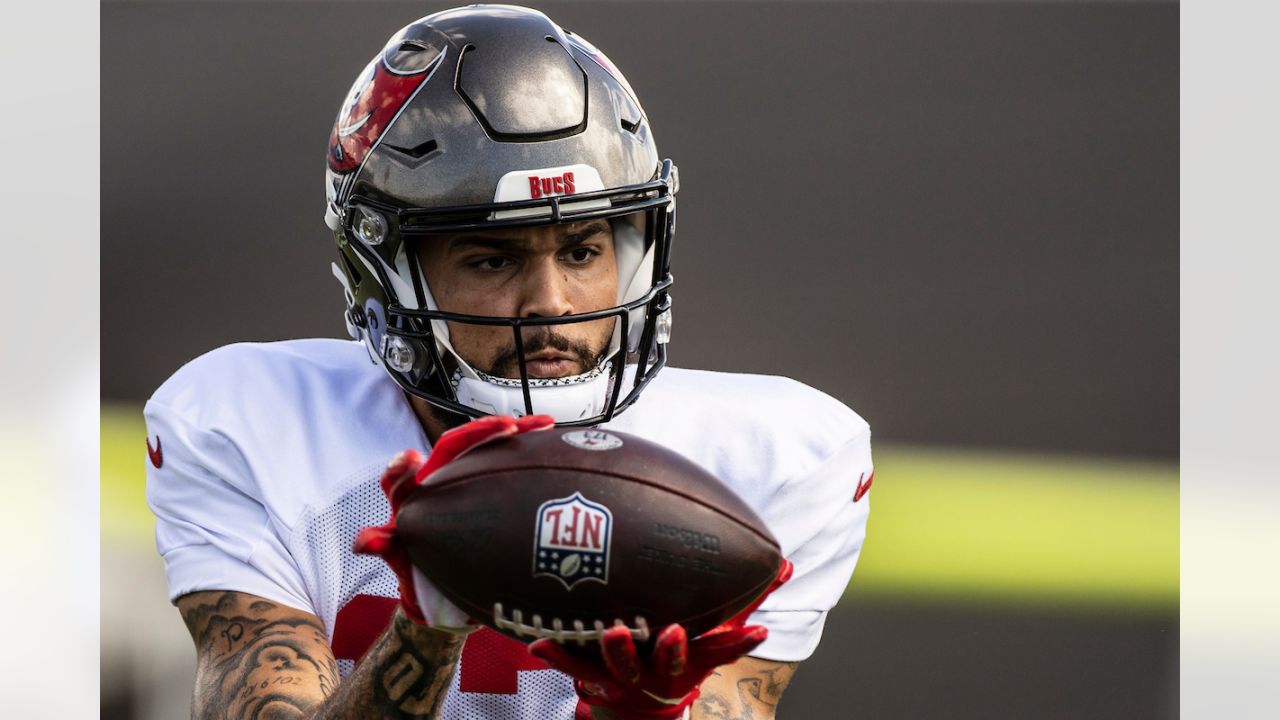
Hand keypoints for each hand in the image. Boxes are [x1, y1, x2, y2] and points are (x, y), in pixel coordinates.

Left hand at [354, 414, 554, 629]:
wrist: (442, 587)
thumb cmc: (416, 570)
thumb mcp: (400, 560)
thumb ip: (385, 546)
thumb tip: (365, 540)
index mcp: (411, 494)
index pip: (405, 471)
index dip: (405, 465)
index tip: (412, 460)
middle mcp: (437, 480)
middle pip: (457, 445)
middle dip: (484, 431)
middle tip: (509, 426)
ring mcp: (465, 481)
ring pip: (487, 448)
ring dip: (516, 431)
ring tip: (542, 424)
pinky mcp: (489, 487)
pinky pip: (508, 464)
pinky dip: (531, 452)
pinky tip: (553, 444)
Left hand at [529, 559, 793, 719]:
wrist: (644, 710)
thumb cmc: (684, 656)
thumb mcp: (718, 635)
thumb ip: (748, 599)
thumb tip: (784, 565)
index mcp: (692, 659)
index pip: (719, 649)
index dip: (738, 642)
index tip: (758, 631)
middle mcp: (662, 673)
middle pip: (670, 662)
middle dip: (672, 649)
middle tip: (670, 630)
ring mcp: (628, 678)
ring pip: (623, 666)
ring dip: (619, 650)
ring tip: (612, 631)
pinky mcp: (596, 678)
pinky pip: (575, 667)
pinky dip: (559, 654)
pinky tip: (538, 642)